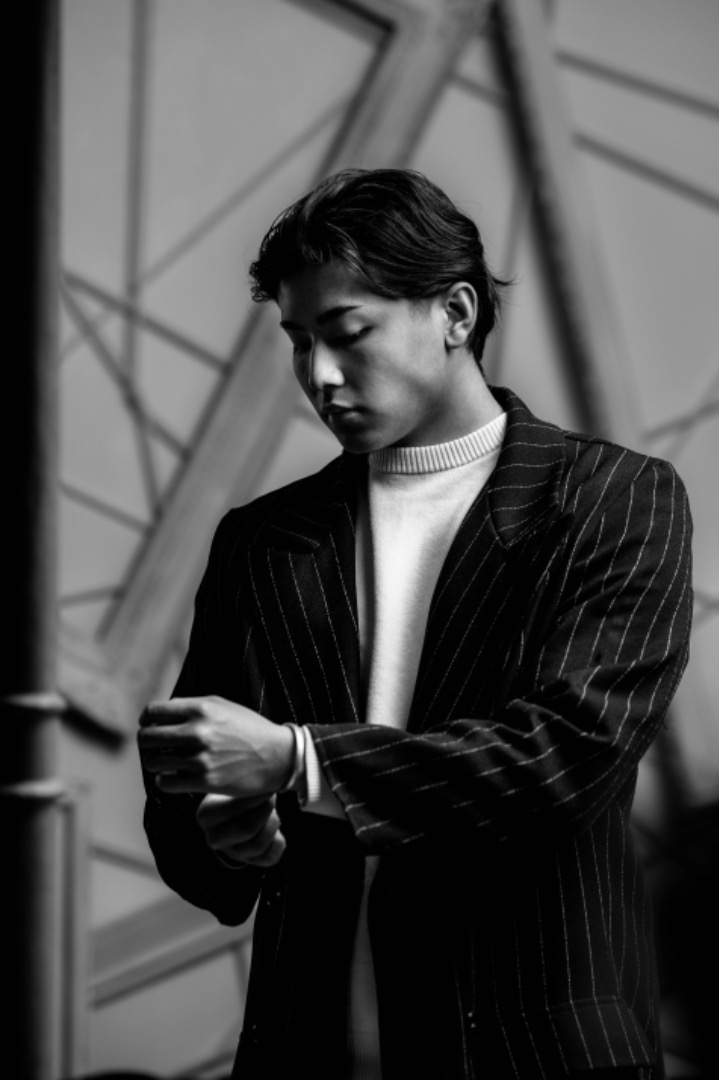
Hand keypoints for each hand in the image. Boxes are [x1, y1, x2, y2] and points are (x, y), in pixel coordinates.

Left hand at [138, 695, 294, 797]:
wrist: (277, 755)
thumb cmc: (248, 729)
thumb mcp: (222, 706)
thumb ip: (191, 707)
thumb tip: (160, 715)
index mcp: (201, 708)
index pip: (153, 712)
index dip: (146, 720)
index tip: (150, 726)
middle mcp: (198, 731)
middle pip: (147, 738)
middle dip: (147, 743)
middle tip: (156, 748)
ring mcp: (200, 758)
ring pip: (153, 762)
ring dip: (156, 763)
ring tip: (166, 763)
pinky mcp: (205, 781)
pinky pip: (165, 783)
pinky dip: (166, 780)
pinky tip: (176, 777)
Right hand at [196, 793, 285, 867]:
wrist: (238, 805)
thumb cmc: (237, 791)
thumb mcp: (233, 784)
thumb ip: (244, 784)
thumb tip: (264, 782)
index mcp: (206, 816)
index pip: (231, 810)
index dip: (255, 797)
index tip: (266, 787)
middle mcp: (215, 839)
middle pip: (247, 828)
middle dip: (265, 810)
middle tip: (271, 797)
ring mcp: (233, 853)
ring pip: (258, 845)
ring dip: (272, 824)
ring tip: (272, 812)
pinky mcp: (251, 861)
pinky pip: (270, 858)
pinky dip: (278, 842)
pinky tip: (275, 829)